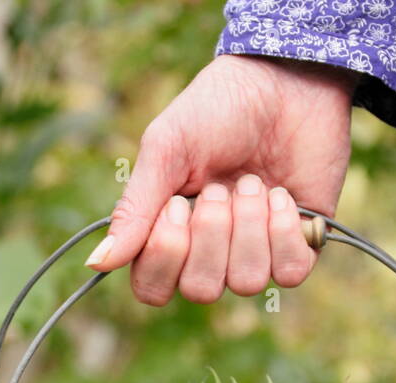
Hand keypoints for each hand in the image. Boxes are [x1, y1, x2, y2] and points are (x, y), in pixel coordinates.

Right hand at [85, 54, 355, 305]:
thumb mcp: (166, 150)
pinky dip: (283, 231)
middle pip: (200, 289)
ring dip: (249, 227)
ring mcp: (255, 253)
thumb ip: (134, 209)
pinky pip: (288, 273)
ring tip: (252, 183)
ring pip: (245, 282)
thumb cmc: (217, 110)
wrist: (284, 81)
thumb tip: (97, 263)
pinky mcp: (299, 246)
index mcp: (168, 234)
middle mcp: (210, 254)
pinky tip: (282, 194)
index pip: (152, 288)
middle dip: (211, 235)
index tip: (176, 203)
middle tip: (219, 188)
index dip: (165, 256)